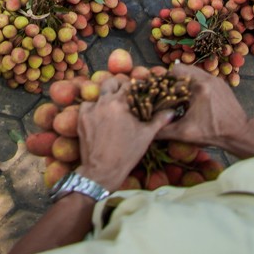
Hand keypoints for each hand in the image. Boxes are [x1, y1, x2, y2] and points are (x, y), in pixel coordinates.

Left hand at [77, 76, 174, 190]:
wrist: (102, 170)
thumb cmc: (127, 153)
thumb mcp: (146, 135)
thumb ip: (159, 120)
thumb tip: (172, 112)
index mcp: (121, 103)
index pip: (129, 85)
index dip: (136, 86)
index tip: (140, 90)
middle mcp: (104, 101)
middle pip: (111, 83)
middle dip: (118, 86)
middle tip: (125, 94)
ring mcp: (90, 109)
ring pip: (98, 93)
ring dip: (105, 96)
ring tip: (112, 106)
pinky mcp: (81, 118)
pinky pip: (87, 105)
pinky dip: (93, 107)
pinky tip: (100, 116)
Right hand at [158, 64, 253, 153]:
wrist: (239, 133)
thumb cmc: (212, 133)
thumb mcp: (184, 134)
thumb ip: (163, 130)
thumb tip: (146, 128)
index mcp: (198, 87)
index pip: (173, 74)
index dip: (163, 82)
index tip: (158, 92)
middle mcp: (207, 78)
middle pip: (182, 68)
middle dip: (172, 79)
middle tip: (167, 92)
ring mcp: (215, 79)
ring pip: (193, 71)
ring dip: (183, 80)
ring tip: (179, 94)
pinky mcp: (221, 83)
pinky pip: (203, 76)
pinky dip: (195, 83)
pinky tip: (193, 97)